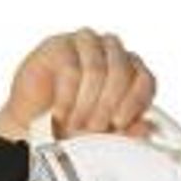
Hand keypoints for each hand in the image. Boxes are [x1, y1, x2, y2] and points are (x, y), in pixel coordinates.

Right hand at [0, 26, 157, 140]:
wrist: (34, 124)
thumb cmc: (73, 125)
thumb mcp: (104, 134)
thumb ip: (126, 130)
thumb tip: (146, 128)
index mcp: (130, 72)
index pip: (145, 79)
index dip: (135, 102)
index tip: (120, 122)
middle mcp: (111, 53)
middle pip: (121, 71)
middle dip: (106, 106)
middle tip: (94, 128)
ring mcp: (86, 45)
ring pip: (96, 69)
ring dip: (85, 104)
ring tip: (75, 124)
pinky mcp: (60, 45)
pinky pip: (71, 69)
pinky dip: (67, 98)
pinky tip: (60, 114)